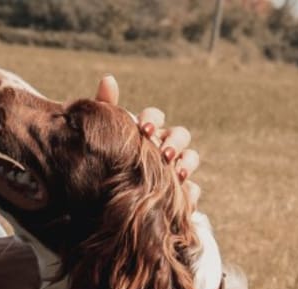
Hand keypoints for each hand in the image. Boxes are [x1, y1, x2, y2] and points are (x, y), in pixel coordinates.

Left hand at [95, 76, 200, 206]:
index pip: (155, 117)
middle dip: (174, 142)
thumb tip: (108, 79)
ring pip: (191, 158)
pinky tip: (185, 198)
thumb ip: (106, 108)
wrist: (108, 200)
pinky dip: (191, 192)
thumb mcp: (105, 136)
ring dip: (187, 163)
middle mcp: (164, 146)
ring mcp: (174, 168)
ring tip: (178, 174)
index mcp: (146, 130)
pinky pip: (192, 190)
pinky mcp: (179, 192)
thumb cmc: (109, 159)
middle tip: (165, 154)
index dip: (153, 120)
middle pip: (180, 135)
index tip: (144, 129)